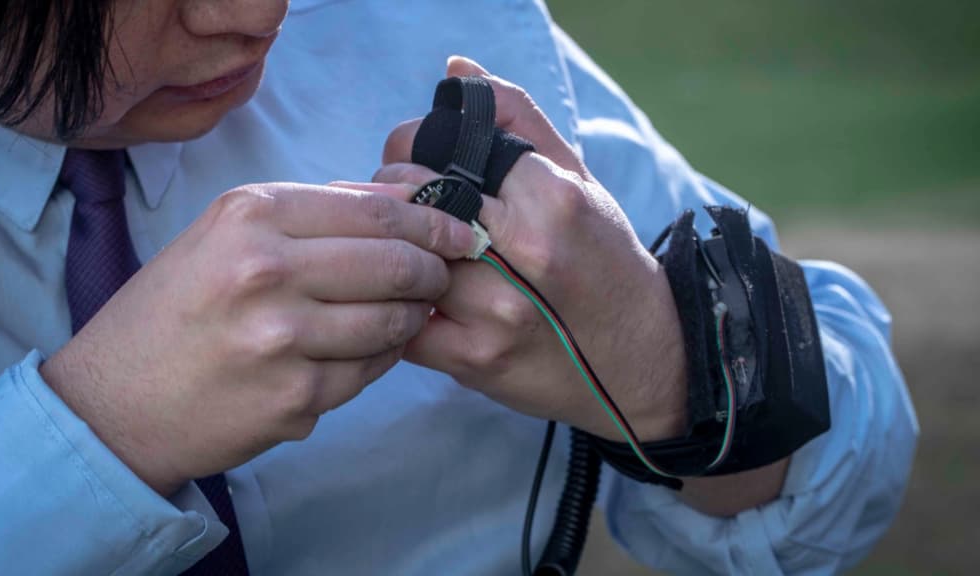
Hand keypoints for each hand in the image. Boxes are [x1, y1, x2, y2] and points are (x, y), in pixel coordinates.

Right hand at [41, 183, 475, 494]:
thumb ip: (314, 212)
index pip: (377, 210)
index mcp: (251, 216)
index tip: (460, 230)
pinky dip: (384, 357)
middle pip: (397, 263)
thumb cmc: (175, 310)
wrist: (115, 403)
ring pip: (394, 321)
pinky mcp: (296, 397)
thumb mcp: (226, 234)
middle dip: (435, 270)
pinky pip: (372, 370)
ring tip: (406, 313)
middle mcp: (268, 271)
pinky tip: (370, 349)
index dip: (434, 220)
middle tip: (442, 275)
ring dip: (413, 317)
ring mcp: (283, 339)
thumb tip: (406, 200)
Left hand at [363, 57, 688, 443]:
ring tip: (409, 249)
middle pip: (416, 201)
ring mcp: (497, 310)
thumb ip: (518, 121)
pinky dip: (398, 306)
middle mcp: (524, 252)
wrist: (639, 359)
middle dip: (396, 196)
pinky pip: (403, 322)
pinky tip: (416, 298)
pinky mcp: (473, 359)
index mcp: (550, 198)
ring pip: (404, 260)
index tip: (415, 161)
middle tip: (404, 204)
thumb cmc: (603, 260)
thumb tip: (457, 71)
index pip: (444, 151)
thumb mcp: (577, 180)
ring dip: (394, 252)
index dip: (413, 149)